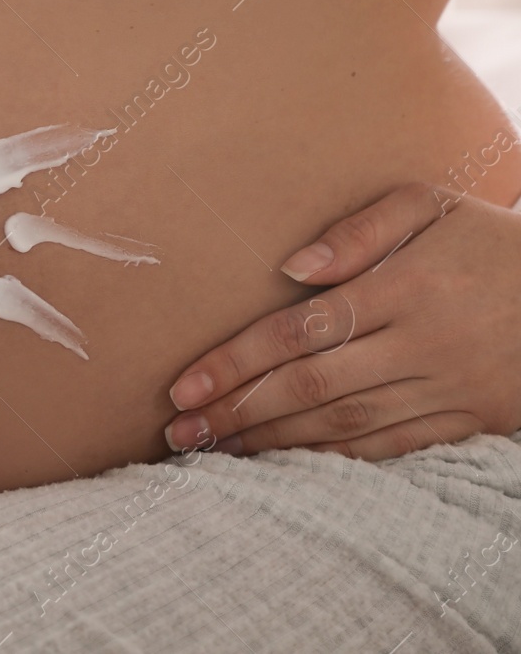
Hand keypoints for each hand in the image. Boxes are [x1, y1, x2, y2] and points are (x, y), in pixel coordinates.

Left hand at [163, 181, 520, 460]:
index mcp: (404, 287)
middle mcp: (422, 343)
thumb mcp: (430, 206)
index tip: (183, 386)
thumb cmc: (488, 240)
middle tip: (179, 432)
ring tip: (214, 449)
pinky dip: (334, 458)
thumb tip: (290, 267)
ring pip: (345, 424)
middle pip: (312, 385)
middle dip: (238, 411)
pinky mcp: (468, 420)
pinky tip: (287, 460)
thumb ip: (358, 229)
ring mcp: (447, 387)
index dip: (237, 362)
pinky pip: (390, 447)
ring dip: (274, 441)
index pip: (301, 330)